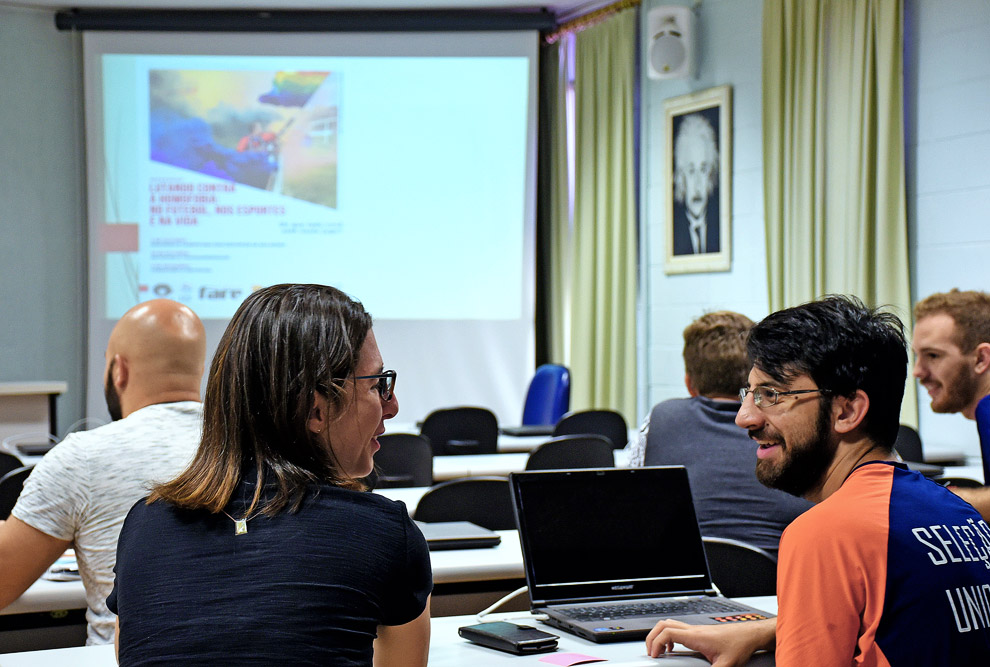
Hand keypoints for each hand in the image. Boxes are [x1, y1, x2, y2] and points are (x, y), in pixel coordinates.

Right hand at [645, 618, 774, 666]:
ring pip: (669, 624)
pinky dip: (669, 637)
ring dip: (659, 635)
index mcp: (696, 636)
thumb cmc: (739, 645)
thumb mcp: (726, 665)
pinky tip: (674, 648)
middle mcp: (693, 630)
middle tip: (651, 652)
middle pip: (663, 625)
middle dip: (652, 638)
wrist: (750, 634)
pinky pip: (677, 629)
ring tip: (658, 650)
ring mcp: (695, 629)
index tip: (654, 656)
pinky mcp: (699, 631)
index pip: (667, 633)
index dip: (656, 643)